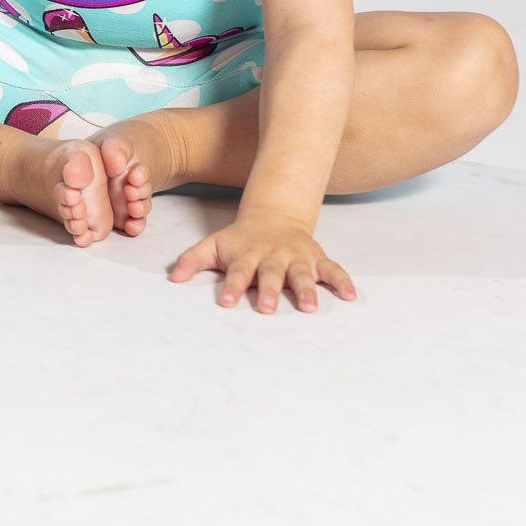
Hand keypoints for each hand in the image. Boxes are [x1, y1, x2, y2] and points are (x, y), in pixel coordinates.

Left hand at [169, 216, 355, 312]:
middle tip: (268, 309)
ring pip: (302, 274)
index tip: (227, 303)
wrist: (273, 216)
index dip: (233, 287)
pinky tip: (351, 296)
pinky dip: (342, 281)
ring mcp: (296, 258)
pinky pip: (332, 269)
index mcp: (247, 255)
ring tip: (310, 307)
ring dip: (307, 290)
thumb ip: (193, 260)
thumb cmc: (240, 240)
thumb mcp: (214, 244)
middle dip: (270, 291)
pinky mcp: (316, 258)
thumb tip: (173, 278)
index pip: (238, 273)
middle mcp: (273, 257)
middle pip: (271, 274)